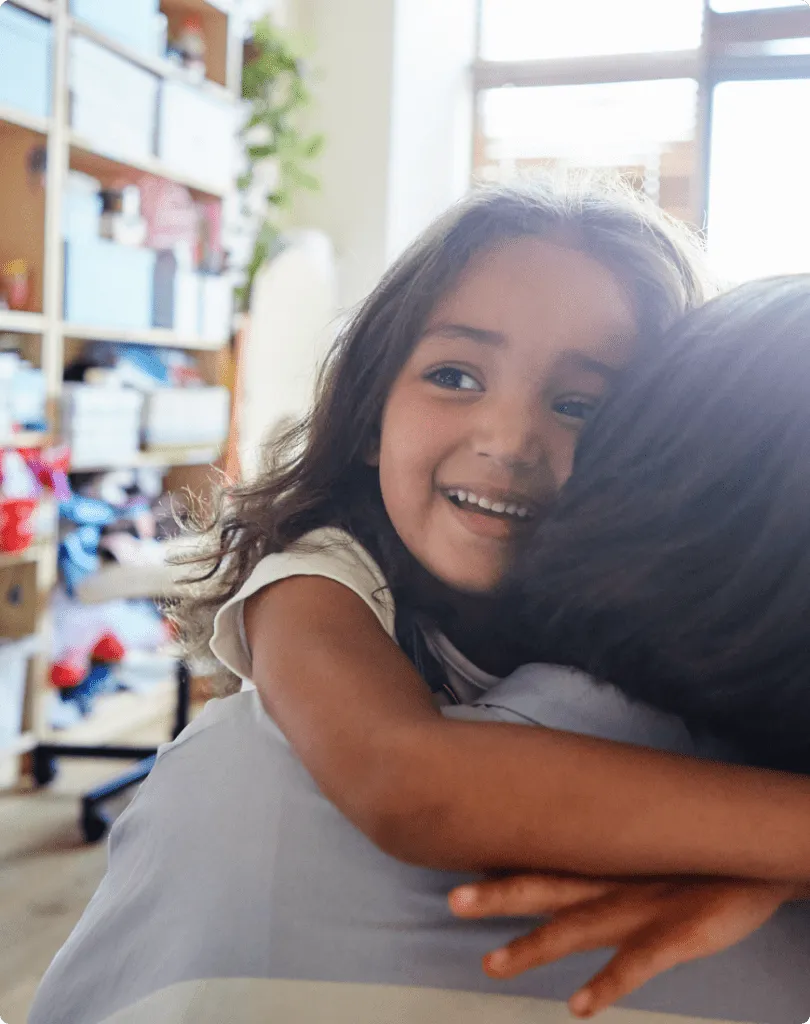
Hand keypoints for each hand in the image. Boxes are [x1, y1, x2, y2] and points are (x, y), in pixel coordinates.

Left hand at [449, 874, 798, 1017]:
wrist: (759, 859)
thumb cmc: (694, 861)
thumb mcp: (647, 852)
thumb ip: (606, 858)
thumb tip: (566, 863)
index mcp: (604, 862)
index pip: (542, 861)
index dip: (500, 866)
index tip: (453, 864)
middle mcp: (612, 882)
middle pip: (545, 887)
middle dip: (498, 895)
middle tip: (453, 900)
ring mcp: (642, 908)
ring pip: (576, 926)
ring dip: (533, 947)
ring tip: (492, 965)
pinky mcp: (677, 934)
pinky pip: (636, 964)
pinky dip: (607, 985)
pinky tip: (579, 1007)